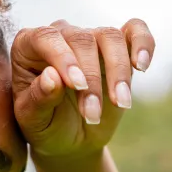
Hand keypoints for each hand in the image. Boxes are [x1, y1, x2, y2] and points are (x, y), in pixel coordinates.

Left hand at [11, 19, 155, 158]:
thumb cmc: (44, 126)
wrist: (68, 140)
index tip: (77, 85)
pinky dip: (143, 44)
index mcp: (28, 47)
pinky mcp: (118, 48)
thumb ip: (39, 99)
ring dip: (118, 72)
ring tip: (121, 104)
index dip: (63, 58)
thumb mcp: (33, 120)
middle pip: (82, 40)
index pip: (45, 38)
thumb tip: (52, 76)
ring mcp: (90, 39)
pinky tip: (142, 66)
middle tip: (92, 115)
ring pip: (110, 37)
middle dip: (91, 80)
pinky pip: (135, 31)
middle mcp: (60, 36)